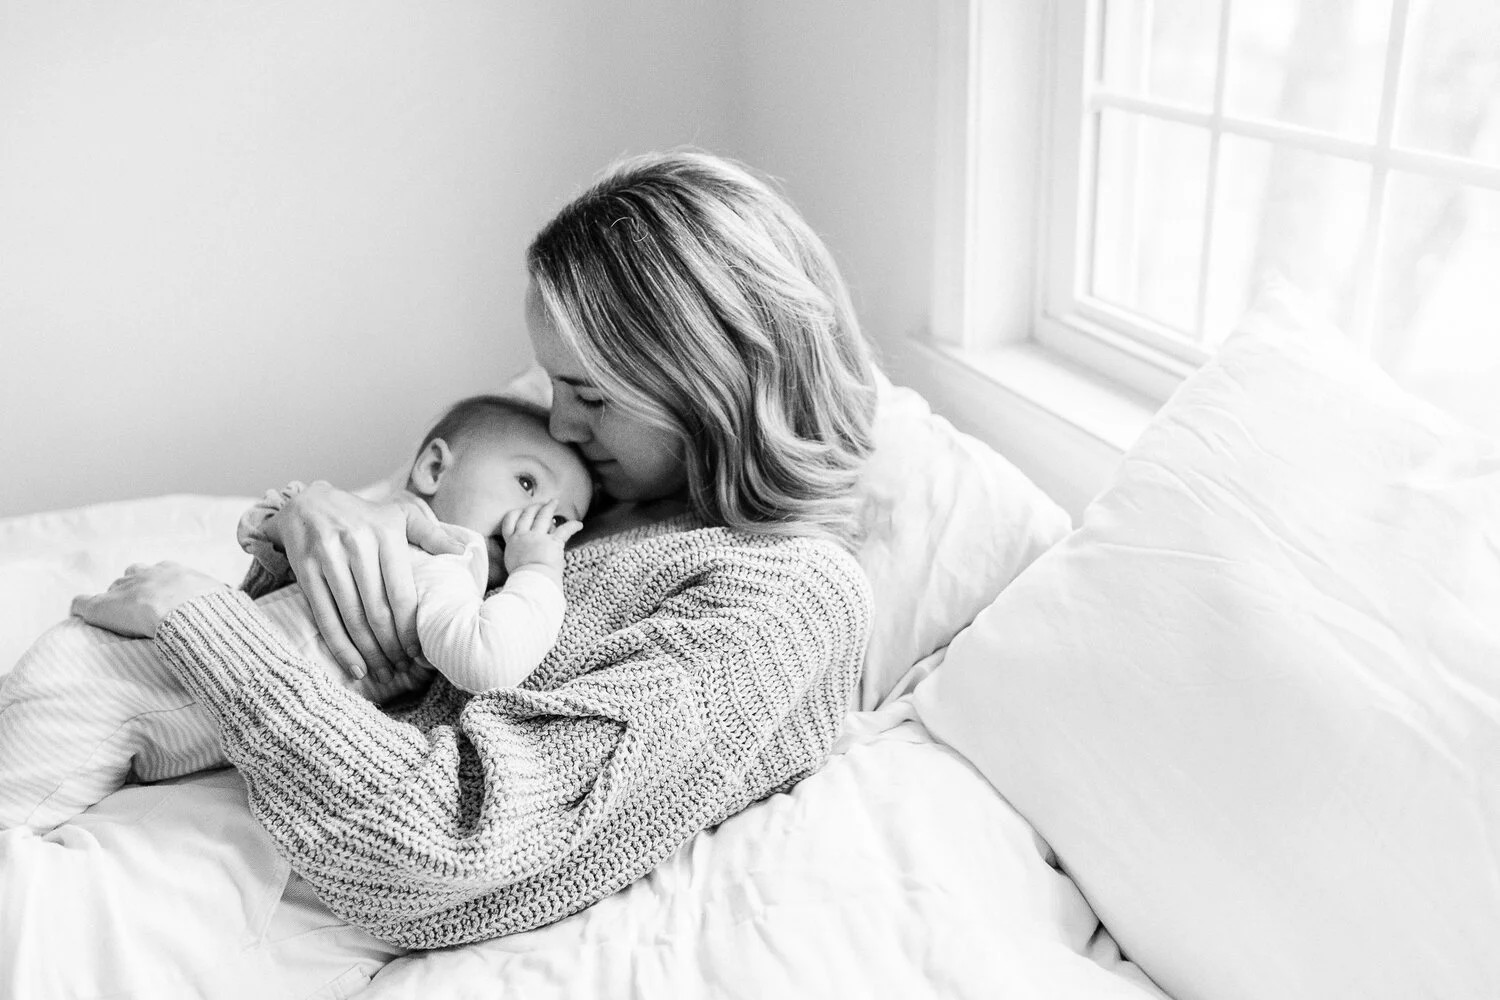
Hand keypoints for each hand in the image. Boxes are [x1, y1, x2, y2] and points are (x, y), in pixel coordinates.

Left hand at [71, 562, 228, 637]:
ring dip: (115, 599)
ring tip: (117, 614)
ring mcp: (123, 589)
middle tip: (143, 607)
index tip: (167, 601)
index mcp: (174, 571)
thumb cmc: (210, 612)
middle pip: (135, 574)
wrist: (189, 617)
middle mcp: (146, 574)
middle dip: (137, 587)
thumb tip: (238, 601)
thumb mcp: (225, 599)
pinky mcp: (100, 606)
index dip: (162, 588)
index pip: (162, 573)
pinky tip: (82, 615)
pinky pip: (82, 603)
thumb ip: (227, 598)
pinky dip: (82, 608)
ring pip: (113, 589)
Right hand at [271, 482, 464, 680]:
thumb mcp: (399, 515)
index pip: (401, 593)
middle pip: (377, 610)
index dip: (410, 627)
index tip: (419, 651)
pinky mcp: (305, 571)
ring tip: (383, 674)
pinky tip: (355, 667)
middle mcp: (357, 546)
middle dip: (392, 646)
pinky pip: (325, 617)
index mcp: (385, 534)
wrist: (307, 504)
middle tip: (403, 669)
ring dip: (369, 652)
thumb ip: (431, 534)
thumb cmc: (364, 516)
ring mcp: (328, 559)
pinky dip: (340, 647)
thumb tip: (463, 553)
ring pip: (352, 618)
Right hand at [499, 500, 582, 581]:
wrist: (529, 583)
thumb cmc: (521, 579)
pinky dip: (573, 526)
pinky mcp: (553, 543)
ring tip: (554, 502)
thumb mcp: (512, 564)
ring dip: (549, 507)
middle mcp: (523, 536)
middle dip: (533, 507)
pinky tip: (579, 524)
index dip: (516, 513)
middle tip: (540, 504)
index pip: (510, 521)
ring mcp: (538, 538)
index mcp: (512, 542)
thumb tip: (523, 554)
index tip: (521, 510)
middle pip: (527, 515)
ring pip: (543, 516)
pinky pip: (565, 530)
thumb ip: (517, 554)